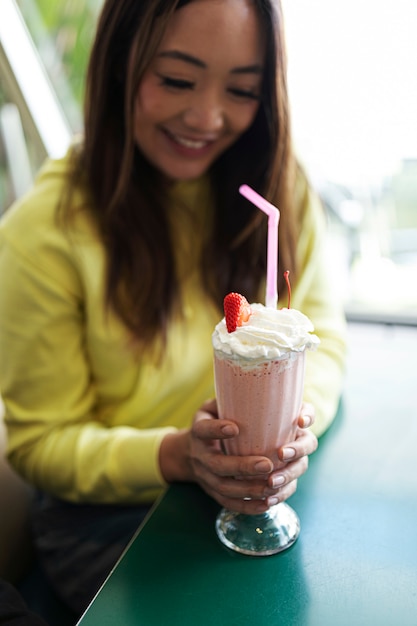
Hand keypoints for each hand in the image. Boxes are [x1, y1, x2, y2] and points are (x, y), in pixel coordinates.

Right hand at [186, 400, 316, 514]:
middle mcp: (200, 456)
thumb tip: (258, 386)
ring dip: (250, 489)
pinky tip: (267, 503)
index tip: (234, 427)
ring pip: (225, 487)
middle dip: (243, 467)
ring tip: (272, 486)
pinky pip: (229, 502)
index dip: (216, 429)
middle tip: (267, 464)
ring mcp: (205, 477)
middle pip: (218, 465)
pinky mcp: (213, 492)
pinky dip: (248, 506)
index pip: (203, 429)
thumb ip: (227, 401)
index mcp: (198, 432)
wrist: (185, 453)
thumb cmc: (209, 423)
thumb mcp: (210, 408)